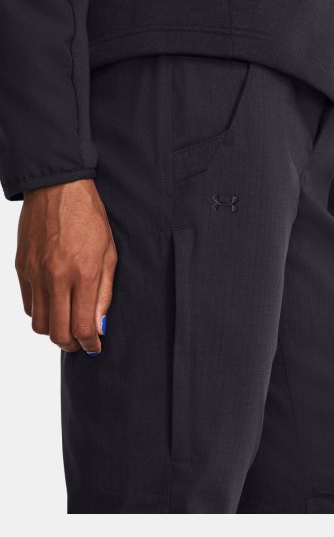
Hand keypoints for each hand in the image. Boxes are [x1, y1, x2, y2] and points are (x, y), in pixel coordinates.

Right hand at [15, 179, 117, 354]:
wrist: (57, 188)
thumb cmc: (90, 219)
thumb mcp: (109, 254)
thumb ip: (104, 293)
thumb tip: (100, 327)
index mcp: (83, 273)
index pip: (83, 327)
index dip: (90, 344)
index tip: (95, 348)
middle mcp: (56, 277)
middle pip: (57, 332)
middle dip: (71, 344)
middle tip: (80, 342)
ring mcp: (34, 273)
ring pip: (38, 324)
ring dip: (54, 331)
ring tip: (67, 324)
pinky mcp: (20, 268)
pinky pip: (27, 305)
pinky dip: (40, 313)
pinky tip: (53, 305)